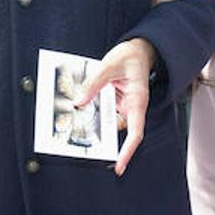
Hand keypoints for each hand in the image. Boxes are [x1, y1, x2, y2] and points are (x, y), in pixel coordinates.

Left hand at [74, 38, 154, 176]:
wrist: (137, 49)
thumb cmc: (131, 57)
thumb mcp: (109, 65)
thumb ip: (93, 83)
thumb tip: (79, 101)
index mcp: (138, 101)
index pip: (135, 133)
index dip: (127, 151)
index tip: (119, 165)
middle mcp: (132, 106)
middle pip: (119, 131)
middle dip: (103, 140)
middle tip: (86, 149)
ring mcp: (124, 105)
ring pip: (108, 121)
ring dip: (94, 123)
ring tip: (77, 124)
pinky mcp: (116, 102)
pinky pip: (104, 111)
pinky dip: (93, 111)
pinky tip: (81, 106)